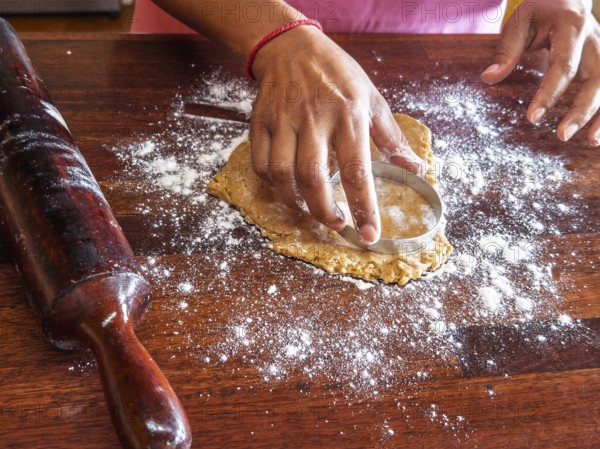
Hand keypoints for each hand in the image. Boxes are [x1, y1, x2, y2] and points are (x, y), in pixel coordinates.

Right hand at [250, 26, 426, 243]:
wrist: (292, 48)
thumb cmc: (338, 75)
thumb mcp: (372, 99)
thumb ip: (392, 138)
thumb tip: (416, 169)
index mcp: (348, 115)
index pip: (356, 170)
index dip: (363, 207)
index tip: (368, 235)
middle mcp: (314, 119)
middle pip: (314, 178)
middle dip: (325, 212)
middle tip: (337, 224)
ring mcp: (283, 121)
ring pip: (282, 174)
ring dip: (295, 202)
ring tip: (310, 209)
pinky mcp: (260, 123)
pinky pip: (261, 164)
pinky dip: (272, 185)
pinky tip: (286, 188)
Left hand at [481, 0, 599, 144]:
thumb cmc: (540, 10)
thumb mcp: (519, 22)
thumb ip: (506, 51)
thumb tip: (488, 78)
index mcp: (571, 28)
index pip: (563, 66)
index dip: (549, 94)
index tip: (532, 118)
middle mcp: (594, 40)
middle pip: (596, 79)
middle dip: (581, 110)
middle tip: (561, 135)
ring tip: (590, 141)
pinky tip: (597, 135)